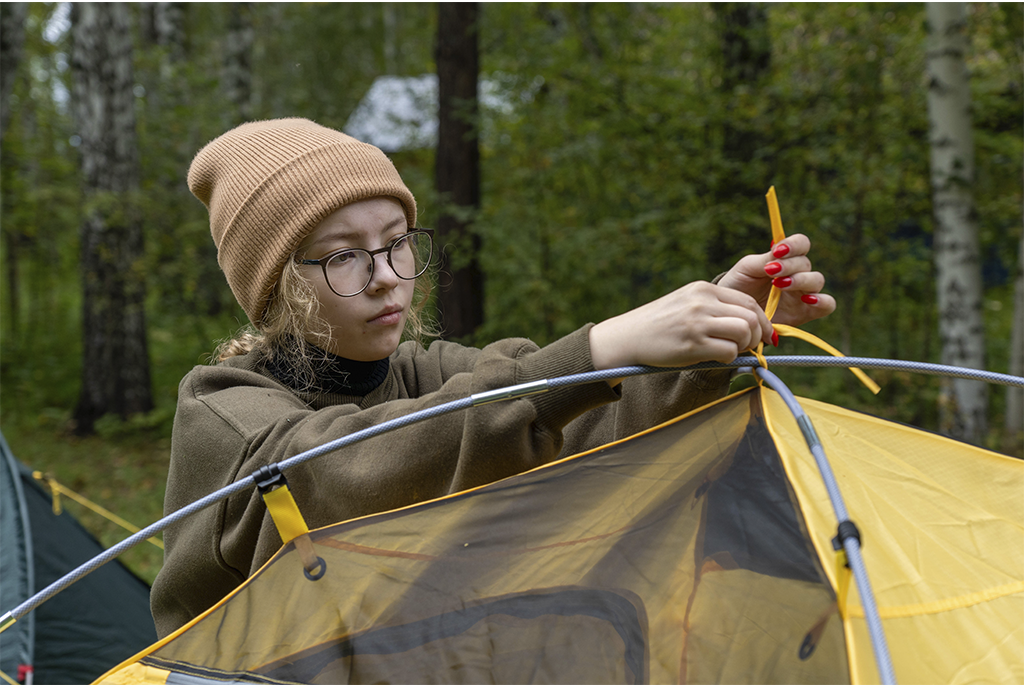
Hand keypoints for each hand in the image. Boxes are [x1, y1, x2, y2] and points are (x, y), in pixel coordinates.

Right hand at [589, 281, 773, 375]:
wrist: (627, 337)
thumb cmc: (658, 325)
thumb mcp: (686, 304)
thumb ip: (713, 308)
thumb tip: (748, 327)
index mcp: (703, 289)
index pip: (747, 300)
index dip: (760, 319)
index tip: (762, 334)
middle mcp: (702, 301)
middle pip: (750, 315)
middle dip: (756, 335)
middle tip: (748, 347)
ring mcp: (698, 322)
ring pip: (744, 332)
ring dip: (745, 346)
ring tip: (731, 352)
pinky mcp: (693, 344)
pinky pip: (729, 352)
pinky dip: (729, 358)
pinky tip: (714, 357)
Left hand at [715, 233, 835, 326]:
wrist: (732, 312)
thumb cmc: (739, 285)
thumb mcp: (748, 268)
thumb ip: (766, 259)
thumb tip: (780, 253)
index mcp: (785, 259)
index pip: (801, 244)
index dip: (794, 245)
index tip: (777, 251)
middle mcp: (797, 274)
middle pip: (806, 263)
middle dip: (790, 266)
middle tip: (771, 272)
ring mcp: (803, 293)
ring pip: (817, 280)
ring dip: (801, 280)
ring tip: (780, 285)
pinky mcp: (806, 312)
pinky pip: (827, 305)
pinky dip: (822, 301)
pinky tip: (807, 300)